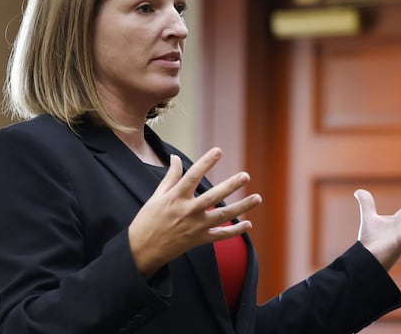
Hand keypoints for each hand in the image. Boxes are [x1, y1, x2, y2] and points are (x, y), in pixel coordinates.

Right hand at [128, 148, 262, 276]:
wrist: (142, 250)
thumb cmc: (148, 220)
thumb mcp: (156, 196)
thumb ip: (170, 177)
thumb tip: (176, 158)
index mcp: (176, 197)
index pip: (193, 175)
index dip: (206, 162)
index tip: (218, 150)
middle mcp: (188, 211)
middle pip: (213, 196)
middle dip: (230, 186)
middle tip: (245, 175)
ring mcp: (195, 227)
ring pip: (223, 216)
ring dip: (242, 207)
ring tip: (257, 198)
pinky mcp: (199, 240)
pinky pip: (220, 236)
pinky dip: (235, 231)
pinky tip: (248, 224)